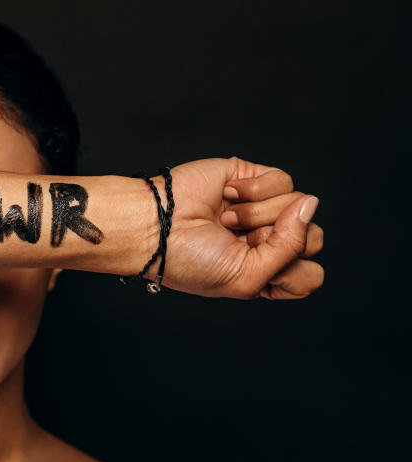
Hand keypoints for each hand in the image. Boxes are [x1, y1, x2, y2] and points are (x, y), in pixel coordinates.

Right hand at [153, 157, 323, 298]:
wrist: (154, 226)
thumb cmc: (190, 260)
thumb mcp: (249, 276)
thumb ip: (292, 248)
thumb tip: (312, 202)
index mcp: (266, 275)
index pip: (310, 275)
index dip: (290, 271)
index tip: (254, 269)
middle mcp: (268, 242)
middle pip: (313, 238)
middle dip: (275, 240)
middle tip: (240, 241)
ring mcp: (263, 210)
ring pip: (299, 206)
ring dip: (257, 215)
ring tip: (226, 219)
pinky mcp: (253, 179)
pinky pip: (283, 180)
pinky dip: (255, 190)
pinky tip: (228, 196)